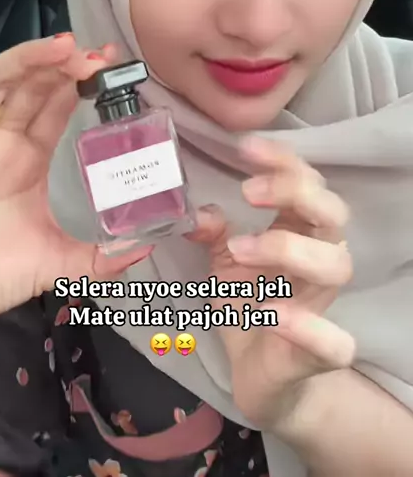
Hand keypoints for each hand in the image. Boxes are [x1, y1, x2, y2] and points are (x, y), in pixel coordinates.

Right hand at [0, 35, 151, 333]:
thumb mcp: (57, 264)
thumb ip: (99, 257)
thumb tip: (145, 246)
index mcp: (33, 167)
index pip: (64, 114)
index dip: (89, 92)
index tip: (122, 76)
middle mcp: (11, 144)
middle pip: (45, 90)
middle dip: (76, 69)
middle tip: (108, 56)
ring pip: (20, 80)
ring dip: (50, 59)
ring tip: (81, 51)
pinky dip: (19, 62)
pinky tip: (51, 50)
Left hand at [191, 138, 353, 432]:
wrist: (263, 379)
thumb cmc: (250, 306)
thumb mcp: (223, 264)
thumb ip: (211, 233)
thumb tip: (191, 211)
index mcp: (299, 231)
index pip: (306, 183)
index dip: (283, 161)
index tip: (247, 148)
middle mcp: (318, 260)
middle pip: (332, 214)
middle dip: (295, 193)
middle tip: (248, 192)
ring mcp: (321, 306)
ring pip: (336, 266)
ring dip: (289, 249)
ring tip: (239, 250)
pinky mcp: (319, 355)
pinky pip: (336, 342)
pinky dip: (309, 328)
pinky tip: (273, 314)